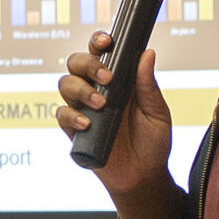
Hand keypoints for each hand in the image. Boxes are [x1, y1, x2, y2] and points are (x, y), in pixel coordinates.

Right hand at [58, 33, 175, 201]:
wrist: (144, 176)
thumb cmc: (153, 141)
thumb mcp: (157, 112)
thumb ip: (148, 85)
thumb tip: (147, 53)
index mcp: (117, 79)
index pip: (100, 52)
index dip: (98, 41)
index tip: (106, 42)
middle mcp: (96, 89)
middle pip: (76, 62)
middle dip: (88, 64)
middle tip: (108, 78)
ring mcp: (83, 108)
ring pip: (65, 84)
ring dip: (81, 89)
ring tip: (100, 104)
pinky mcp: (74, 130)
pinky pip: (62, 114)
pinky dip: (71, 115)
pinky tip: (87, 123)